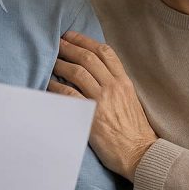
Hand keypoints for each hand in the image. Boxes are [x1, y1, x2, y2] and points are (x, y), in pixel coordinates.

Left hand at [49, 31, 157, 179]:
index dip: (86, 40)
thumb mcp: (131, 100)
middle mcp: (113, 86)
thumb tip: (97, 73)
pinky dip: (56, 86)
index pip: (105, 52)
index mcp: (124, 82)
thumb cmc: (135, 130)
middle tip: (57, 42)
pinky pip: (68, 94)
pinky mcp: (90, 115)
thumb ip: (116, 85)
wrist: (140, 153)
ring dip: (61, 63)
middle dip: (70, 47)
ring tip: (51, 60)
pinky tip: (49, 83)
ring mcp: (102, 100)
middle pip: (88, 58)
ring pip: (77, 72)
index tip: (72, 35)